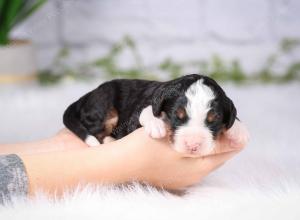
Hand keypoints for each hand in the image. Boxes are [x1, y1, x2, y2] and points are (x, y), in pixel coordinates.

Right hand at [116, 127, 246, 189]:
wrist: (120, 163)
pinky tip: (184, 139)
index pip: (229, 150)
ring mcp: (183, 178)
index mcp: (200, 168)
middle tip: (212, 119)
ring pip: (204, 157)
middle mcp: (195, 176)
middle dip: (219, 137)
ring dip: (205, 142)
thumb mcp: (179, 141)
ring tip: (198, 127)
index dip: (230, 133)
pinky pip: (191, 161)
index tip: (225, 118)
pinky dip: (193, 149)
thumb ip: (209, 142)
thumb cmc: (147, 148)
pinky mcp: (173, 176)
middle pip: (217, 154)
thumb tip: (237, 140)